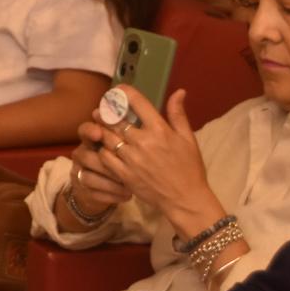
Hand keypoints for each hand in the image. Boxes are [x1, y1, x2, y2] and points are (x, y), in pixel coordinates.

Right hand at [66, 129, 135, 219]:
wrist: (103, 187)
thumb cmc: (119, 161)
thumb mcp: (122, 145)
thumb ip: (127, 132)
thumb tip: (145, 115)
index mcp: (91, 141)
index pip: (84, 130)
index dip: (90, 131)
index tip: (99, 133)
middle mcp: (81, 155)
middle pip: (84, 155)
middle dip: (103, 162)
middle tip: (123, 167)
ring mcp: (79, 173)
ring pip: (88, 176)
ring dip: (110, 182)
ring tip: (129, 185)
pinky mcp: (83, 191)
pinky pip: (94, 193)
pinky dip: (112, 195)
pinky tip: (127, 195)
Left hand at [88, 87, 224, 235]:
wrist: (186, 200)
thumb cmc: (189, 168)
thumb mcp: (188, 139)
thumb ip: (178, 114)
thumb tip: (179, 91)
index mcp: (159, 130)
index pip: (136, 102)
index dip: (123, 92)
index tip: (119, 90)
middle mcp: (143, 141)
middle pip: (114, 118)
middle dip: (106, 110)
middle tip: (103, 108)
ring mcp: (131, 158)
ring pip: (106, 136)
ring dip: (100, 128)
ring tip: (100, 125)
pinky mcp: (123, 174)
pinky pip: (104, 156)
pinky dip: (101, 149)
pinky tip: (103, 146)